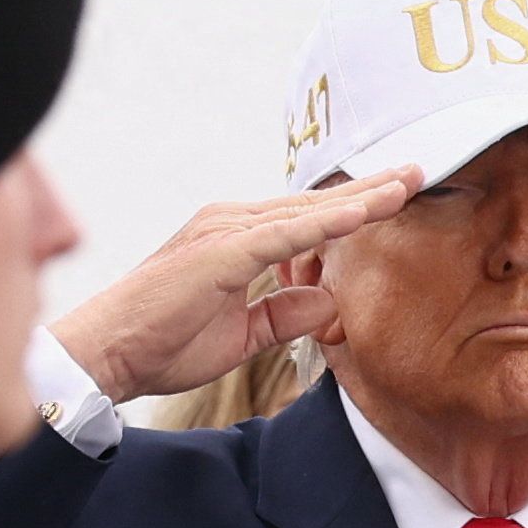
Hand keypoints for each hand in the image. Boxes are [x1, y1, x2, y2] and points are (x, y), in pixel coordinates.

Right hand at [43, 180, 416, 405]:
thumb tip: (328, 303)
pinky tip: (363, 214)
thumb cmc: (163, 344)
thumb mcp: (243, 335)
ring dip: (359, 199)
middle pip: (313, 204)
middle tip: (419, 172)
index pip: (307, 220)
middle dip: (370, 190)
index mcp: (236, 241)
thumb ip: (284, 315)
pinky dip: (326, 223)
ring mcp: (225, 234)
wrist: (109, 355)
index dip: (354, 210)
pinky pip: (285, 235)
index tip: (398, 197)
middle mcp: (231, 225)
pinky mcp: (221, 253)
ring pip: (306, 211)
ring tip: (407, 183)